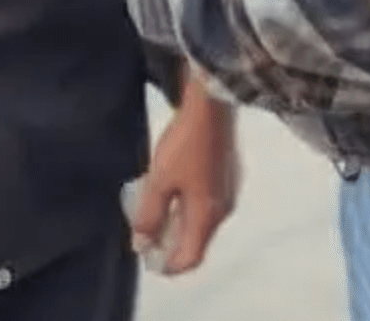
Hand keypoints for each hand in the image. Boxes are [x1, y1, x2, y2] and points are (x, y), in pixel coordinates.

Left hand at [132, 72, 239, 275]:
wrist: (211, 103)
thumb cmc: (185, 143)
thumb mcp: (160, 179)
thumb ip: (150, 214)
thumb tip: (142, 245)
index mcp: (209, 216)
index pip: (191, 258)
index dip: (168, 265)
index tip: (145, 257)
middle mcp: (223, 209)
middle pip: (196, 240)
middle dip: (169, 242)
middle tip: (143, 232)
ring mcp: (227, 190)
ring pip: (200, 220)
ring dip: (176, 222)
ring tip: (151, 208)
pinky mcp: (225, 173)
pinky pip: (204, 203)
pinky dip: (185, 205)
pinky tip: (168, 188)